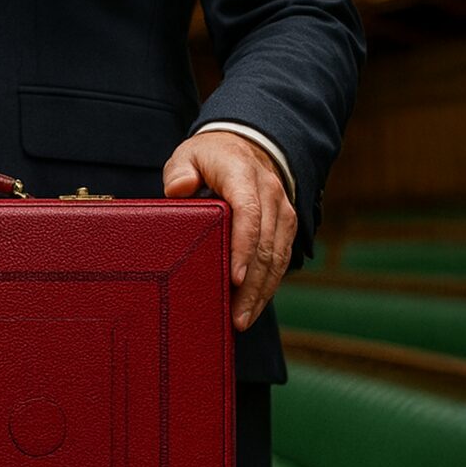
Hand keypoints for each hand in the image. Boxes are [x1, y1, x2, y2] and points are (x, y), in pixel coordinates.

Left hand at [162, 131, 295, 331]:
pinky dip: (269, 284)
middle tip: (235, 316)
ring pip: (278, 256)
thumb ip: (180, 172)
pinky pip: (282, 258)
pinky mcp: (286, 225)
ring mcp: (282, 210)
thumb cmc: (209, 157)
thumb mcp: (188, 155)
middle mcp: (270, 193)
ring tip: (242, 320)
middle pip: (266, 244)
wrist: (245, 146)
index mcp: (243, 175)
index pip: (249, 213)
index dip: (244, 247)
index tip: (235, 278)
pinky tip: (254, 306)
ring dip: (262, 291)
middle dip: (252, 284)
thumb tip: (179, 189)